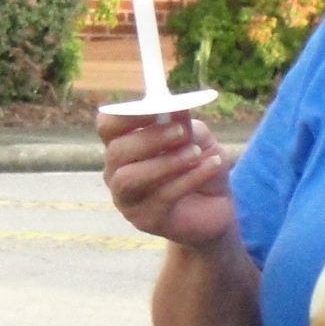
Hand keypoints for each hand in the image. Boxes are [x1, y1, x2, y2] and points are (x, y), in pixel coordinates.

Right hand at [99, 110, 236, 247]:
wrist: (217, 210)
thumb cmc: (199, 168)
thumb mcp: (197, 139)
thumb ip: (184, 123)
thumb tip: (176, 105)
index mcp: (124, 147)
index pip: (107, 127)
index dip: (126, 115)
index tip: (155, 107)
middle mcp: (117, 173)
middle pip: (117, 152)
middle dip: (150, 139)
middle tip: (182, 132)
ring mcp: (127, 199)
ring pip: (131, 178)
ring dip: (165, 162)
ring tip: (195, 153)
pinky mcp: (146, 220)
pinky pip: (162, 197)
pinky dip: (189, 179)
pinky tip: (212, 166)